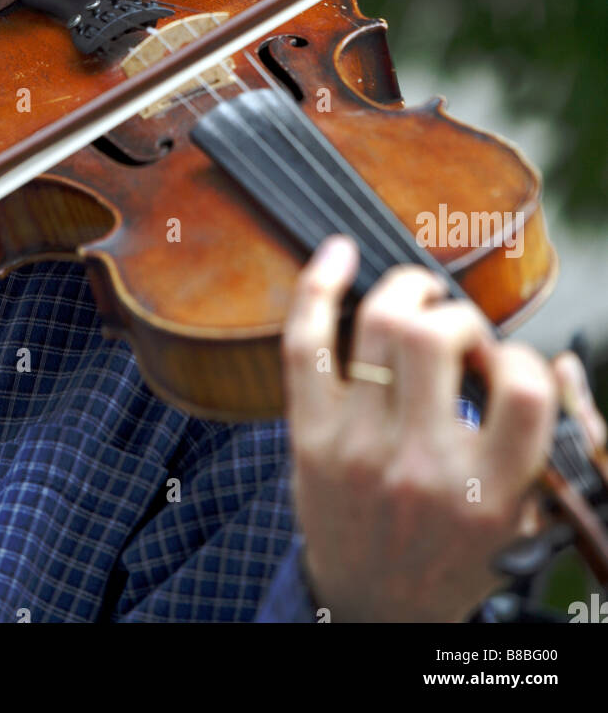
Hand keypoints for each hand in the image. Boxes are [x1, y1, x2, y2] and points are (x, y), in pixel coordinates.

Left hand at [283, 235, 565, 622]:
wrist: (373, 613)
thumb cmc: (452, 558)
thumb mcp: (521, 520)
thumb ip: (547, 444)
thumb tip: (561, 362)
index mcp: (487, 491)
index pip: (524, 386)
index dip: (522, 358)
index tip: (507, 367)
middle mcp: (420, 465)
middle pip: (435, 335)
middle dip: (457, 316)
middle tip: (458, 336)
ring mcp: (357, 447)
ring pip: (379, 324)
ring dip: (407, 291)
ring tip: (419, 299)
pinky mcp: (310, 437)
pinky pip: (305, 345)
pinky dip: (317, 287)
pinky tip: (338, 253)